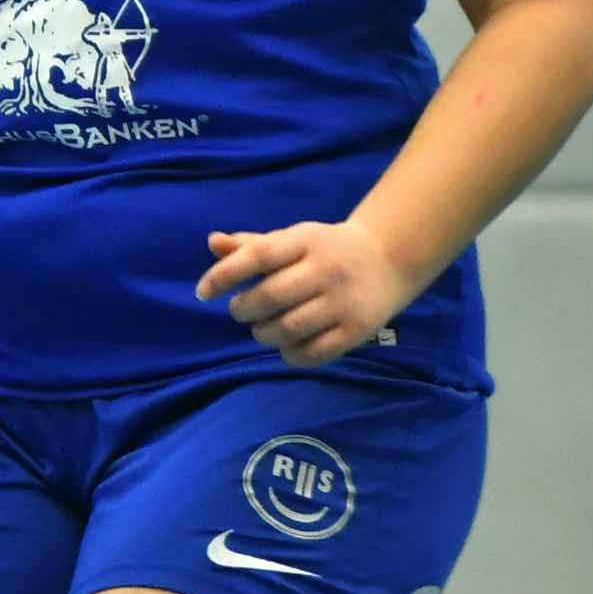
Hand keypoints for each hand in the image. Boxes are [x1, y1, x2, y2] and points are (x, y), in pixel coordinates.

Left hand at [198, 221, 415, 366]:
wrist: (390, 259)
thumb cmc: (327, 250)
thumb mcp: (294, 239)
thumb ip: (253, 245)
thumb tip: (212, 242)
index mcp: (307, 240)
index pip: (259, 255)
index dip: (225, 274)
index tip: (203, 292)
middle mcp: (327, 269)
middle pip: (271, 296)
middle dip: (243, 309)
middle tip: (240, 311)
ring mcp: (344, 302)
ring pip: (289, 329)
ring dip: (263, 334)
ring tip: (261, 328)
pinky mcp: (357, 330)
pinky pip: (313, 353)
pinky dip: (289, 354)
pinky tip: (286, 345)